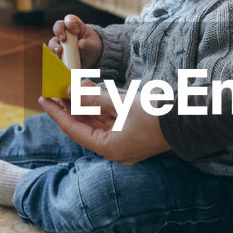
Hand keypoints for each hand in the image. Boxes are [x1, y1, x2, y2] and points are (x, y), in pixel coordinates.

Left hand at [39, 89, 167, 164]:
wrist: (188, 120)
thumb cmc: (156, 115)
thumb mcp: (122, 103)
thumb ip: (94, 98)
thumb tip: (72, 92)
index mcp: (109, 148)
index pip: (74, 130)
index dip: (57, 113)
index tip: (44, 99)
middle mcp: (113, 148)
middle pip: (84, 126)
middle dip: (70, 106)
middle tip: (56, 89)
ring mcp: (123, 140)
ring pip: (96, 121)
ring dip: (84, 103)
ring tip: (72, 85)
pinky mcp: (131, 132)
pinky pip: (109, 119)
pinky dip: (99, 105)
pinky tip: (90, 89)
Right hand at [50, 14, 102, 67]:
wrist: (91, 59)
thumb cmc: (92, 47)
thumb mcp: (93, 45)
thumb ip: (88, 44)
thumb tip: (80, 44)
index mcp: (76, 26)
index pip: (69, 19)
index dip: (70, 23)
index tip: (76, 32)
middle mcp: (66, 33)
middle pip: (57, 27)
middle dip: (59, 32)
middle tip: (63, 39)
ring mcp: (61, 43)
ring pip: (53, 42)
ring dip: (54, 46)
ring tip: (59, 52)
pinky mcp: (59, 54)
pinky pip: (53, 54)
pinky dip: (55, 57)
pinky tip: (60, 60)